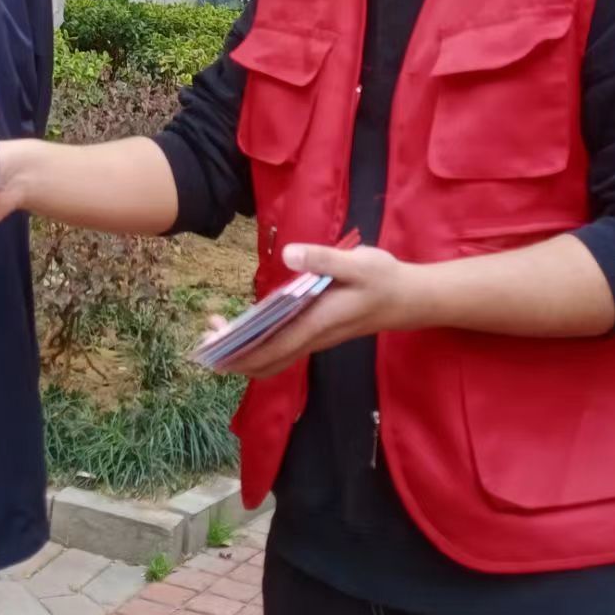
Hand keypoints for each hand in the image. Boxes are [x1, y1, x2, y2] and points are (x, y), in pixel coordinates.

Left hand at [207, 244, 427, 379]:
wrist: (410, 298)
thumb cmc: (383, 279)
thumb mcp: (357, 263)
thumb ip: (323, 259)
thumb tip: (288, 255)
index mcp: (318, 322)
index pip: (272, 348)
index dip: (241, 352)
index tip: (213, 347)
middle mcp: (313, 336)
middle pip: (267, 360)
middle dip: (234, 356)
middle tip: (205, 338)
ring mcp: (316, 337)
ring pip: (275, 357)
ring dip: (245, 352)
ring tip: (219, 332)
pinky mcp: (319, 332)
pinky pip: (284, 347)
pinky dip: (261, 345)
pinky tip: (249, 326)